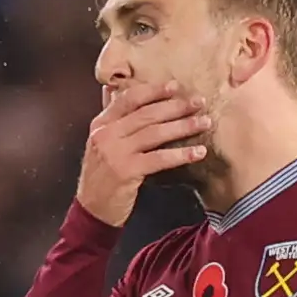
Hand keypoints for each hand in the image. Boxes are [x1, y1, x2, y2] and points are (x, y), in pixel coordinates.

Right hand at [76, 81, 209, 226]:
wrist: (92, 209)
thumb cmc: (102, 176)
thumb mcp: (101, 143)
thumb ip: (111, 118)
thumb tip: (113, 89)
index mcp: (101, 123)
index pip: (129, 98)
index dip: (154, 90)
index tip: (175, 86)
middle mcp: (106, 134)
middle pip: (147, 114)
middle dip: (176, 106)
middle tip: (199, 102)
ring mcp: (116, 153)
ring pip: (155, 133)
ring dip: (183, 126)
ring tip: (204, 123)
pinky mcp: (127, 172)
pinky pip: (159, 159)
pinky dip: (181, 154)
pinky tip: (197, 152)